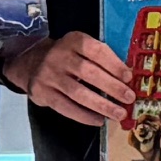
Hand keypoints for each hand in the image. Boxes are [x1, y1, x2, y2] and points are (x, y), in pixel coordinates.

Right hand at [4, 31, 134, 127]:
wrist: (31, 63)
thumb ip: (101, 59)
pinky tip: (99, 120)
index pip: (96, 51)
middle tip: (129, 98)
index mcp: (73, 41)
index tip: (128, 77)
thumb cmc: (67, 57)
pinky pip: (65, 107)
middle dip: (112, 87)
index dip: (114, 64)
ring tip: (118, 113)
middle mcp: (59, 56)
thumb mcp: (81, 49)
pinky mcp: (42, 92)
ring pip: (78, 93)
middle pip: (89, 73)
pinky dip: (84, 116)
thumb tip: (127, 79)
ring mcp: (49, 75)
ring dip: (101, 105)